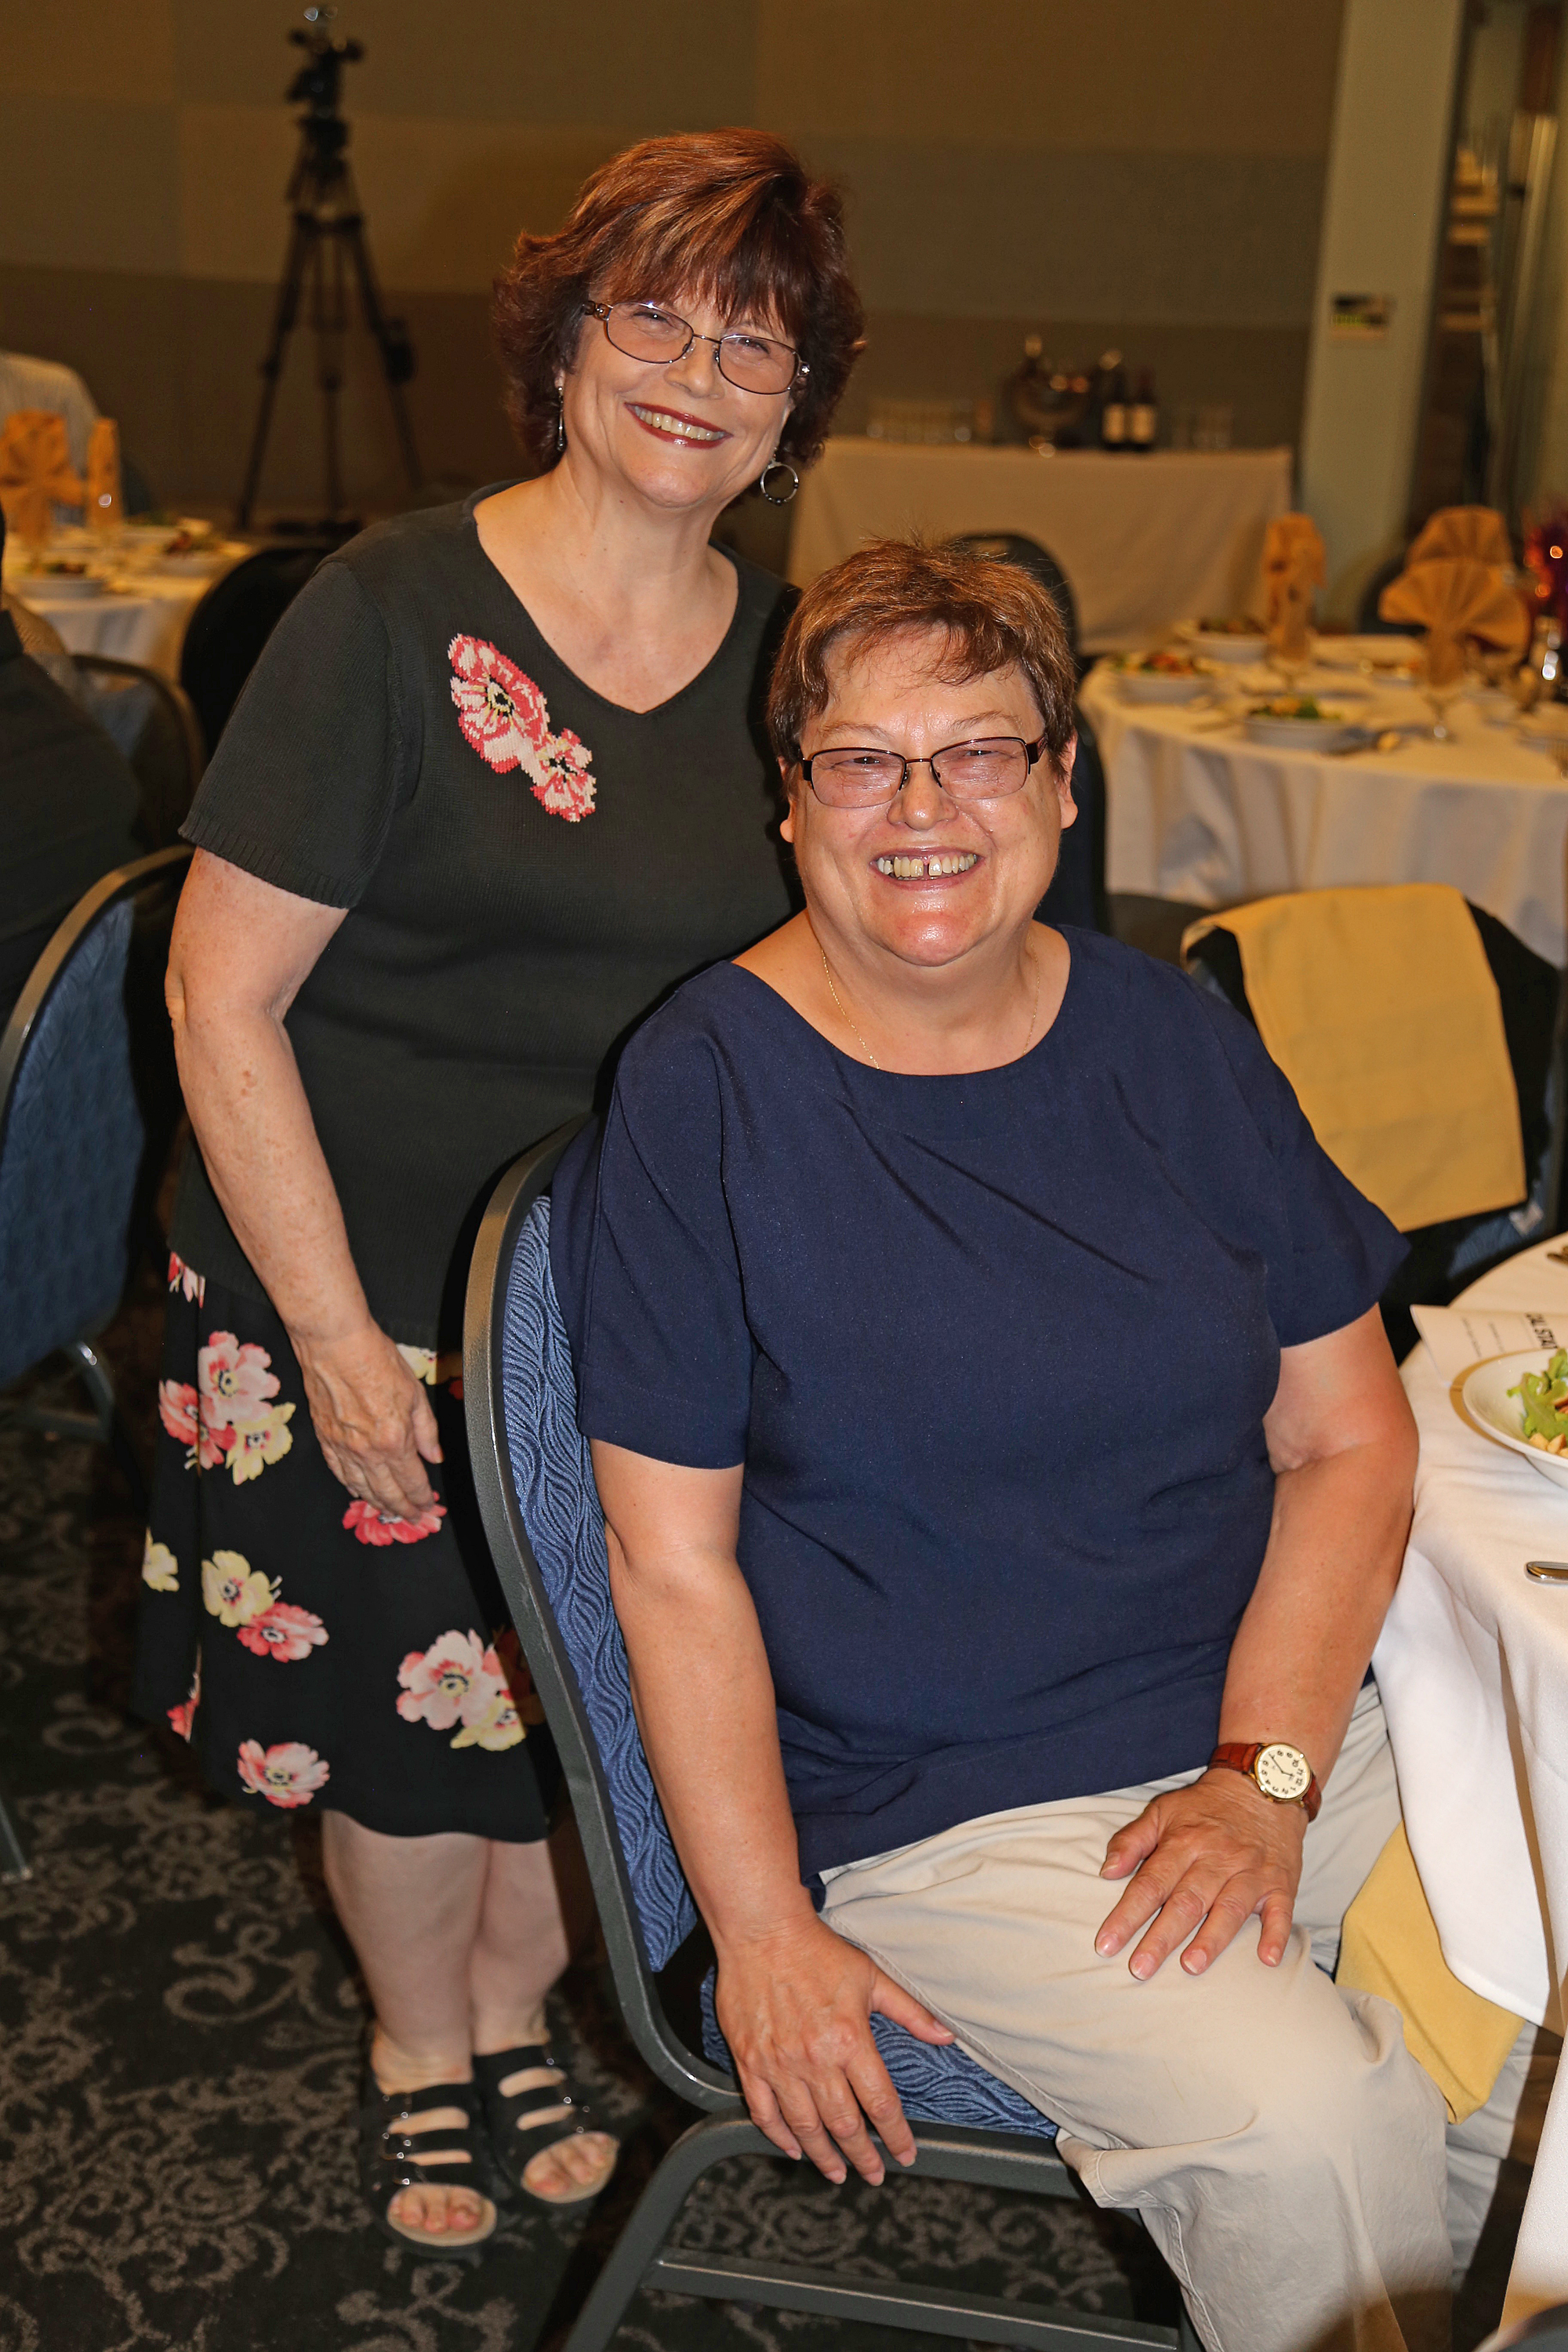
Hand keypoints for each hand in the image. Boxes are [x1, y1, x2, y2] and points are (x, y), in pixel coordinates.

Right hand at [293, 1321, 443, 1520]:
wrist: (334, 1344)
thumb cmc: (375, 1359)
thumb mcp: (414, 1392)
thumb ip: (426, 1429)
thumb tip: (434, 1455)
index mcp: (393, 1439)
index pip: (411, 1481)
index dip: (422, 1497)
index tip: (428, 1505)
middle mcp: (366, 1450)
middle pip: (387, 1492)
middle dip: (402, 1509)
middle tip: (412, 1519)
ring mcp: (342, 1447)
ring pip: (361, 1487)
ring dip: (377, 1503)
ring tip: (389, 1511)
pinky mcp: (324, 1439)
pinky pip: (338, 1472)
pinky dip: (351, 1486)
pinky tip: (358, 1491)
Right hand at [715, 1913, 953, 2184]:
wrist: (761, 1930)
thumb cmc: (816, 1950)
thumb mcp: (871, 1977)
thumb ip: (910, 2011)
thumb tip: (945, 2035)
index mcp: (850, 2040)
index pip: (881, 2104)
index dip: (897, 2136)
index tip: (906, 2154)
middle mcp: (815, 2060)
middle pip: (844, 2126)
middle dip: (863, 2157)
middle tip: (873, 2174)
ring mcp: (779, 2064)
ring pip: (805, 2128)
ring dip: (824, 2157)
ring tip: (837, 2173)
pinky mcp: (750, 2061)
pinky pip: (764, 2111)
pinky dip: (779, 2136)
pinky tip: (792, 2147)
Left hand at [1095, 1769, 1306, 1979]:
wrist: (1263, 1786)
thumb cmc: (1205, 1807)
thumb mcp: (1162, 1811)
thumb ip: (1131, 1841)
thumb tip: (1107, 1872)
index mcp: (1183, 1842)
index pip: (1150, 1883)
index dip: (1127, 1915)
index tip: (1106, 1944)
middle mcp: (1216, 1858)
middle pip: (1185, 1902)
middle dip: (1161, 1937)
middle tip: (1140, 1969)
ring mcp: (1251, 1872)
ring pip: (1229, 1909)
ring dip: (1211, 1939)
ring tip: (1190, 1966)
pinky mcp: (1281, 1882)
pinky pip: (1281, 1911)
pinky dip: (1276, 1935)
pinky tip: (1267, 1960)